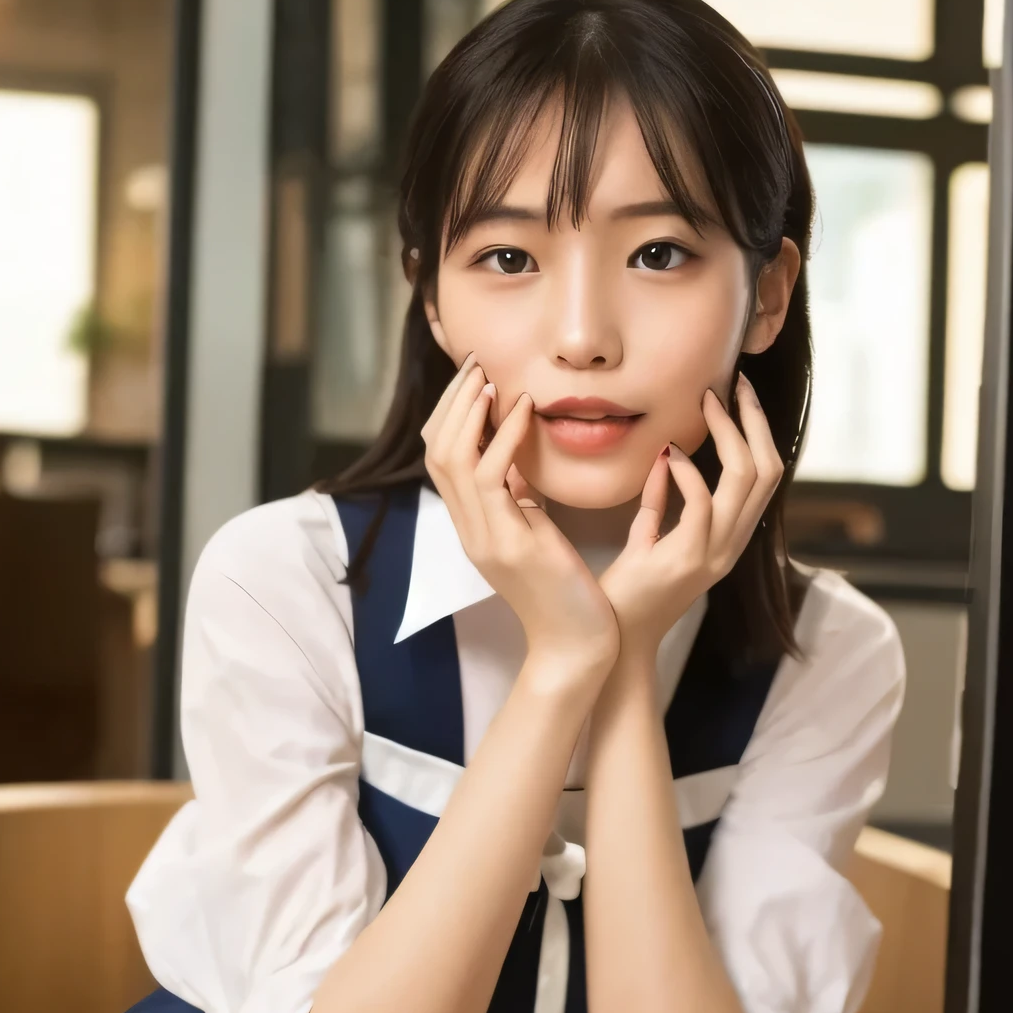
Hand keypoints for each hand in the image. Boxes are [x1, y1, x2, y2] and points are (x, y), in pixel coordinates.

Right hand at [423, 356, 618, 684]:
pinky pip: (492, 478)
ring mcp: (485, 538)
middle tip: (476, 364)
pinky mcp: (510, 544)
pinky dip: (504, 437)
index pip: (443, 459)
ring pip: (453, 459)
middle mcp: (469, 531)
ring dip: (470, 412)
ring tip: (492, 379)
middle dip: (452, 403)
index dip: (452, 415)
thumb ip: (521, 498)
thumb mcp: (537, 534)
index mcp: (473, 528)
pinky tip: (524, 411)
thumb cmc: (566, 594)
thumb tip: (518, 456)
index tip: (476, 379)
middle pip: (436, 452)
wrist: (576, 648)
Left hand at [599, 373, 783, 662]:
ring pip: (747, 481)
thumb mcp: (647, 539)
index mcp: (727, 538)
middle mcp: (731, 545)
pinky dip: (688, 474)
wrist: (613, 644)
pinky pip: (702, 506)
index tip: (734, 393)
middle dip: (754, 421)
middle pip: (768, 470)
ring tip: (707, 403)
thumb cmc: (626, 594)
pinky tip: (668, 455)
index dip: (756, 431)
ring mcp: (714, 554)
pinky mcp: (686, 561)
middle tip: (733, 384)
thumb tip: (665, 458)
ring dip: (729, 434)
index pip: (763, 475)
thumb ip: (660, 502)